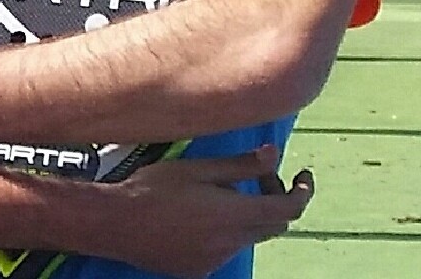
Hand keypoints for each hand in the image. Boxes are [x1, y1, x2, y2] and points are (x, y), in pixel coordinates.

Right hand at [101, 147, 312, 278]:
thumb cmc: (153, 188)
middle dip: (275, 198)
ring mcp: (215, 261)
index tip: (305, 175)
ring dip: (247, 213)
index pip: (288, 208)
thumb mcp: (198, 168)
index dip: (303, 191)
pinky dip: (225, 230)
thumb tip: (274, 154)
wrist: (116, 223)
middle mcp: (231, 243)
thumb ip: (241, 165)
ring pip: (248, 235)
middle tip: (261, 175)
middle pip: (272, 224)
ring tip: (217, 190)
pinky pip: (225, 249)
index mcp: (234, 215)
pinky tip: (198, 213)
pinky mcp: (199, 270)